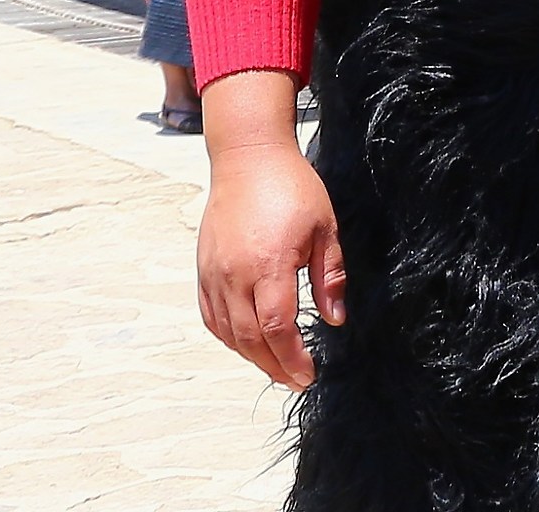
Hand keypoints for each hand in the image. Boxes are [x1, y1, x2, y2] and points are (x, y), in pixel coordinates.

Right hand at [196, 71, 342, 389]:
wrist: (248, 158)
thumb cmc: (292, 187)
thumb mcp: (325, 228)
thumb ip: (330, 277)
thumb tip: (336, 319)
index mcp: (268, 265)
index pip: (276, 328)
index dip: (291, 358)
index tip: (308, 375)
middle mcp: (234, 275)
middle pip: (249, 338)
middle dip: (273, 366)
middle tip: (295, 380)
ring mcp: (214, 273)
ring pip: (227, 332)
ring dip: (250, 356)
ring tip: (276, 367)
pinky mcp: (203, 269)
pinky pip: (211, 315)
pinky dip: (228, 336)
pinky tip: (245, 343)